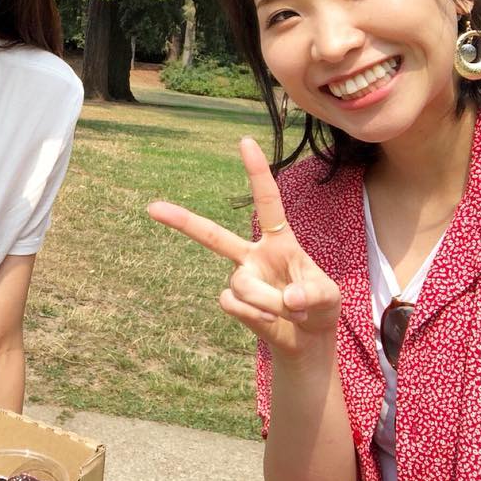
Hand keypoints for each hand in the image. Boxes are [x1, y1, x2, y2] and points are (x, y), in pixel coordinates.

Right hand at [147, 137, 340, 359]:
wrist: (309, 340)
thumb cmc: (320, 307)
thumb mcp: (329, 297)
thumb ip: (312, 292)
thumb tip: (286, 297)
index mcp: (279, 240)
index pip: (267, 201)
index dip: (256, 171)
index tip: (244, 141)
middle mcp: (252, 255)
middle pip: (213, 236)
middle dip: (182, 222)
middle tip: (152, 208)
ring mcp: (241, 278)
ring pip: (242, 284)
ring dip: (269, 302)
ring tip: (291, 312)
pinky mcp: (234, 302)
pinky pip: (234, 303)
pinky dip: (255, 314)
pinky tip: (269, 319)